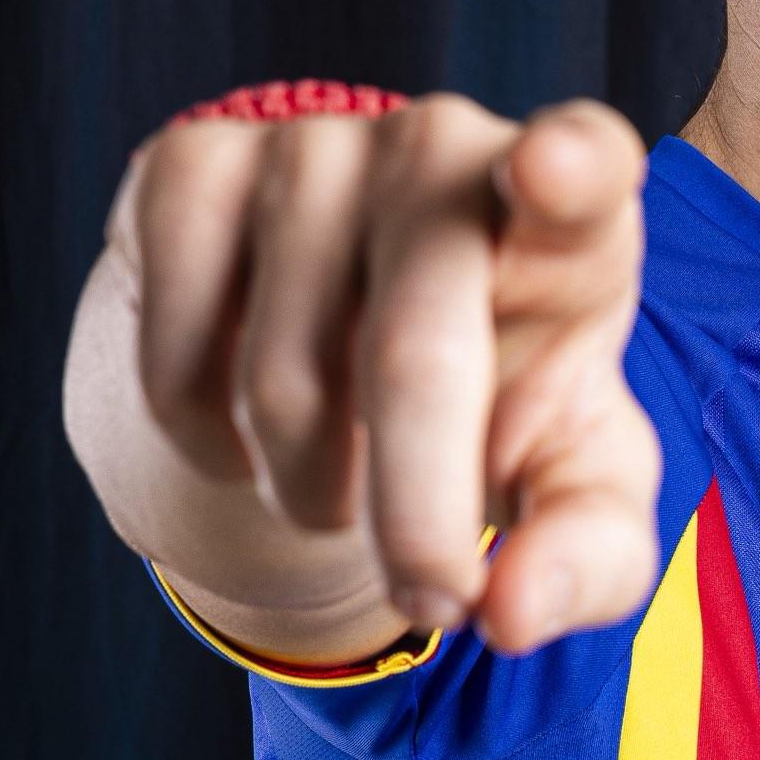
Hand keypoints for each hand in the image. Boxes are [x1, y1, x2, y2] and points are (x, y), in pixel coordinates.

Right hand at [104, 91, 659, 652]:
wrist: (371, 340)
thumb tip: (510, 614)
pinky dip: (207, 445)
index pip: (585, 163)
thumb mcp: (576, 483)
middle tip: (431, 597)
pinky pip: (172, 363)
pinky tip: (255, 418)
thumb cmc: (505, 404)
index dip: (569, 166)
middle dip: (414, 514)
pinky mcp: (193, 164)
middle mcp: (446, 150)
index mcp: (574, 218)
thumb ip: (588, 556)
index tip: (556, 168)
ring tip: (347, 468)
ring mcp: (313, 145)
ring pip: (279, 384)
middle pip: (413, 353)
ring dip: (308, 489)